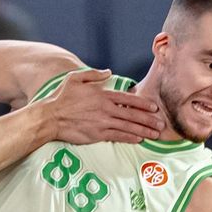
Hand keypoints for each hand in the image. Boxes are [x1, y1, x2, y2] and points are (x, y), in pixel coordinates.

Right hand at [49, 68, 163, 144]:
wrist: (50, 117)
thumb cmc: (61, 97)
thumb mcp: (76, 78)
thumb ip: (94, 74)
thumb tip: (108, 72)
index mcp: (103, 95)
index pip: (128, 99)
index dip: (143, 104)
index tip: (154, 107)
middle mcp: (105, 109)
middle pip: (132, 114)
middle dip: (148, 119)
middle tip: (161, 123)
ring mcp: (102, 123)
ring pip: (128, 126)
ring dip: (144, 130)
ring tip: (155, 133)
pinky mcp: (97, 134)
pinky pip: (117, 136)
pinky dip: (130, 137)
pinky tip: (139, 139)